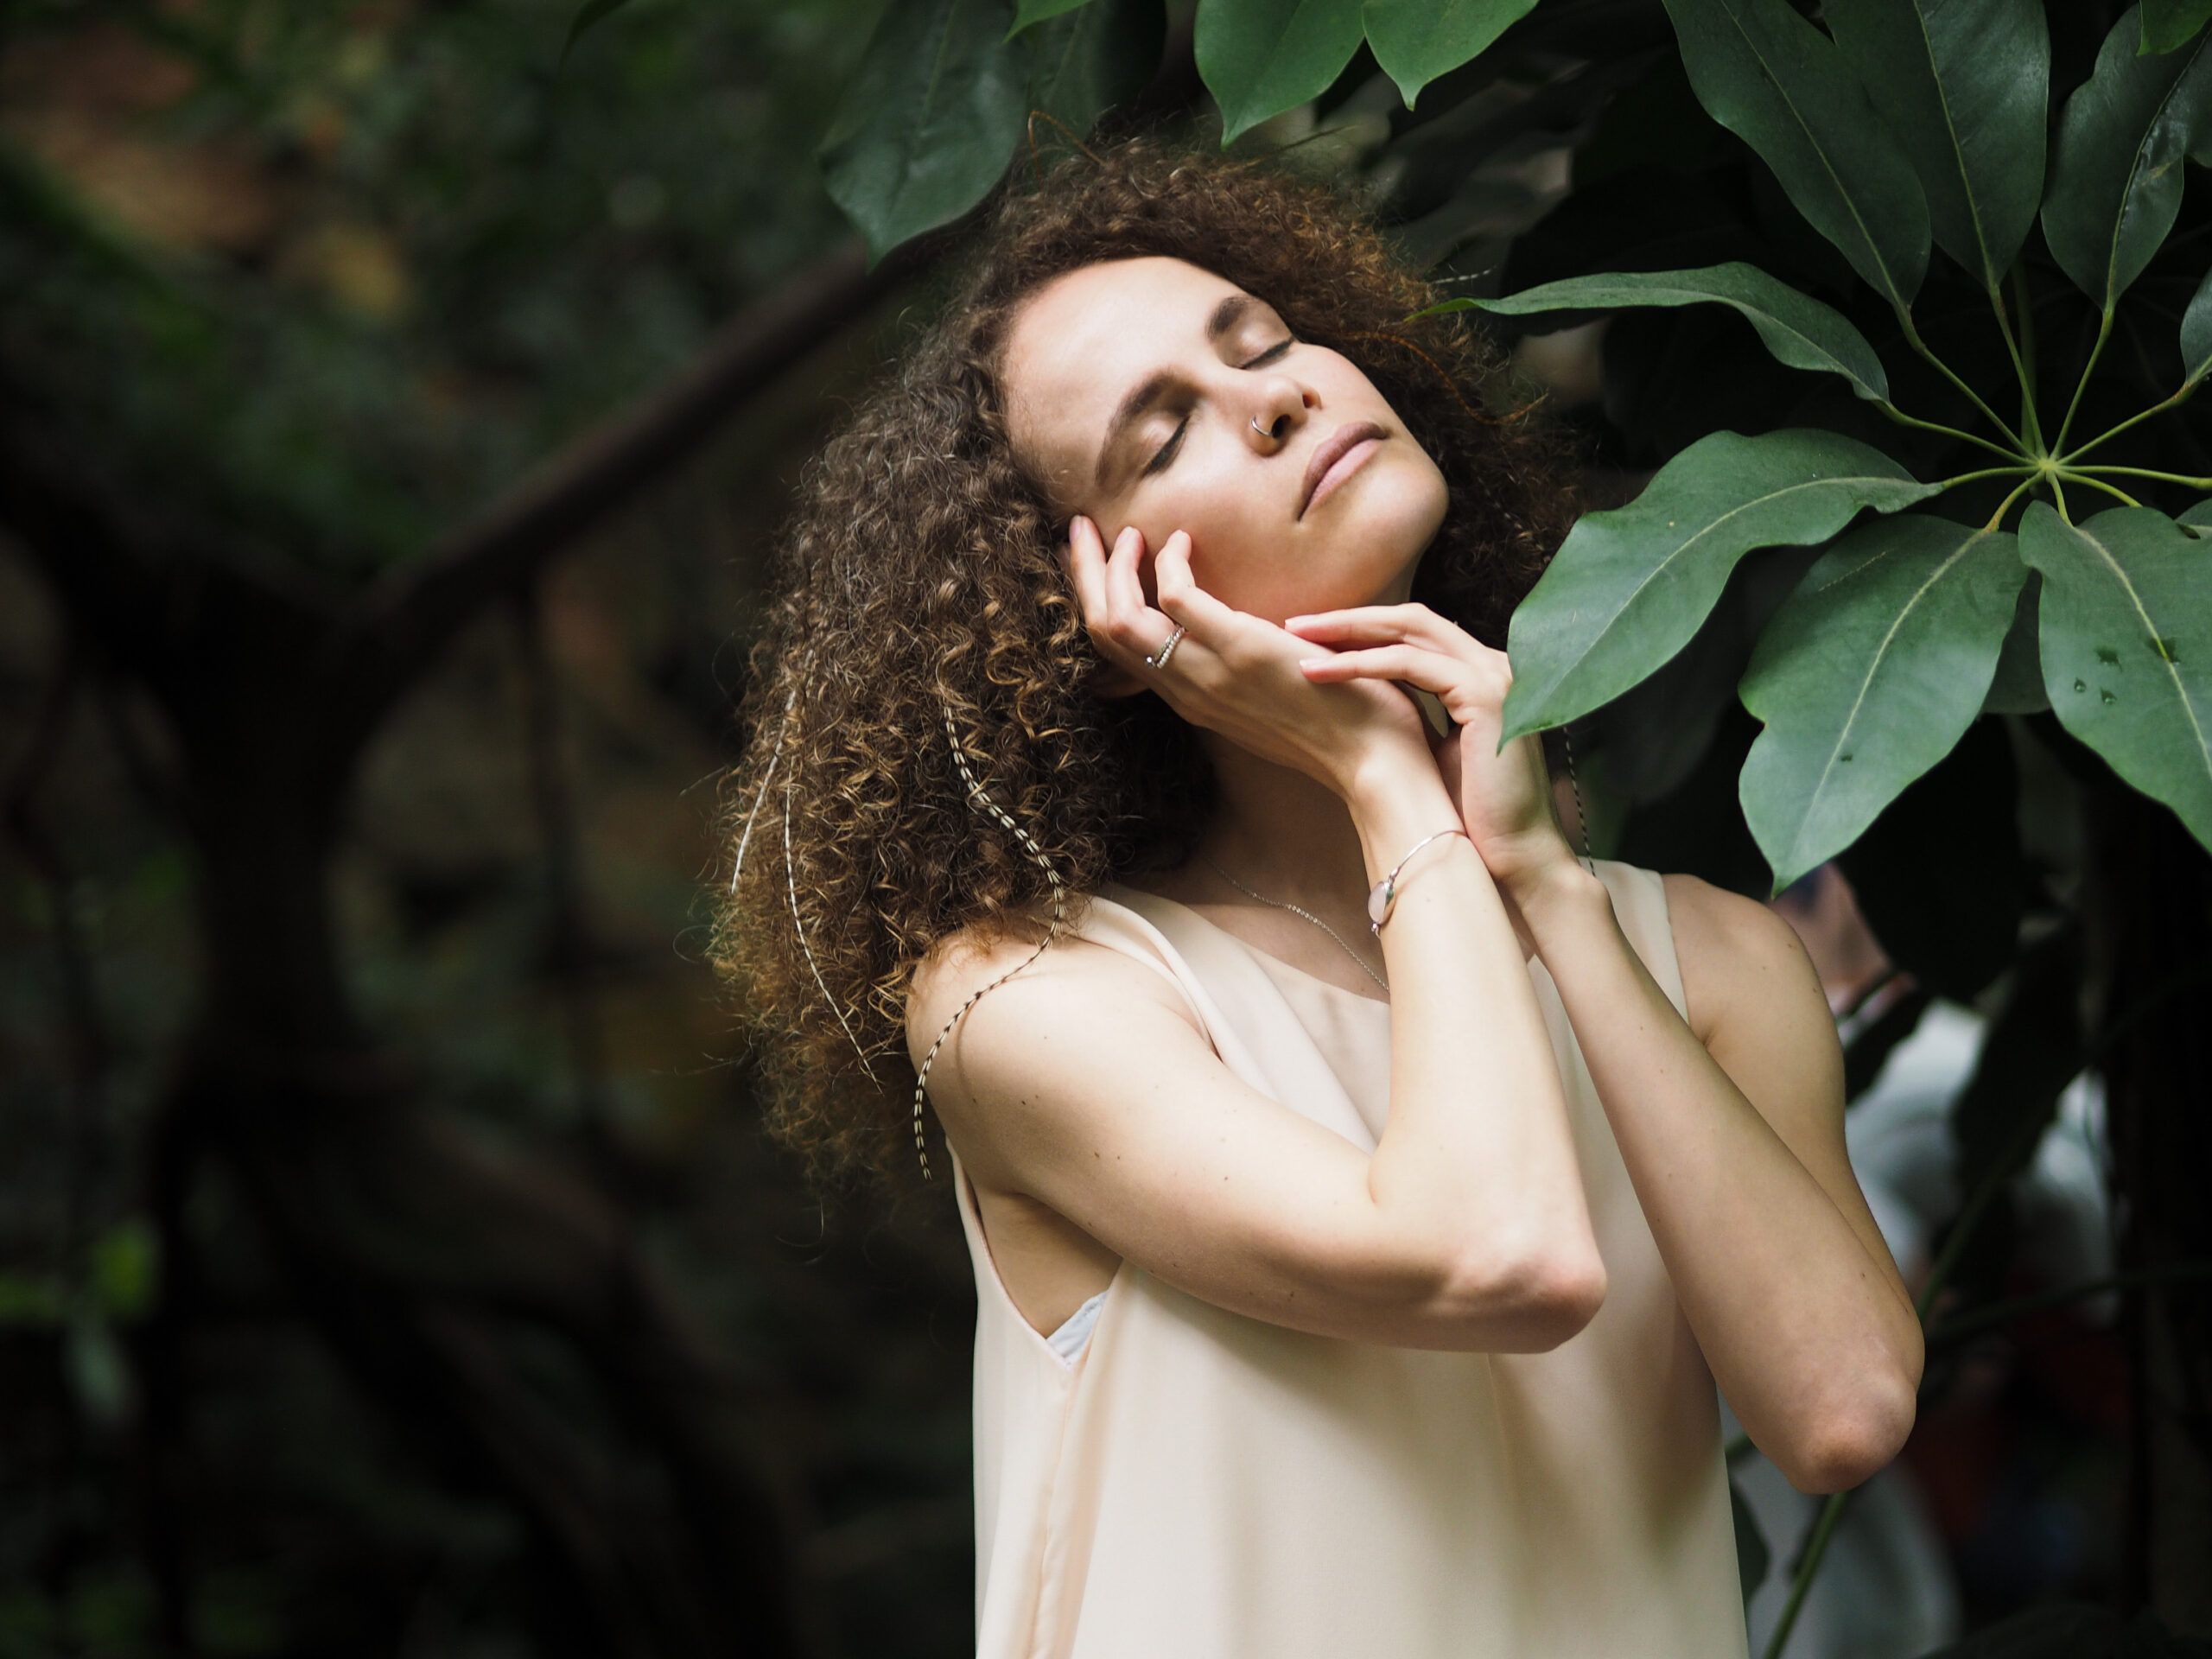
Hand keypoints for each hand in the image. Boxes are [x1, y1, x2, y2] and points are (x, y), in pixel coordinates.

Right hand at [1064, 516, 1434, 797]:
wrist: (1377, 763)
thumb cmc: (1340, 729)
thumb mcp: (1268, 703)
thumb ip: (1237, 676)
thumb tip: (1230, 637)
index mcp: (1191, 700)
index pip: (1117, 652)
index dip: (1096, 600)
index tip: (1099, 558)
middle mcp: (1185, 691)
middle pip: (1103, 631)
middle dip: (1084, 574)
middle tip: (1082, 530)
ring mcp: (1207, 673)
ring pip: (1121, 618)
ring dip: (1113, 567)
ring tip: (1128, 534)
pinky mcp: (1239, 650)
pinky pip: (1177, 597)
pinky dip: (1169, 563)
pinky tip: (1185, 541)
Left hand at [1283, 601, 1579, 889]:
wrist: (1512, 854)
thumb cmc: (1468, 812)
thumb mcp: (1429, 746)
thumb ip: (1409, 711)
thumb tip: (1360, 696)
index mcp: (1479, 673)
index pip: (1416, 632)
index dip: (1364, 627)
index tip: (1312, 637)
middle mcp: (1490, 664)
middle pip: (1410, 619)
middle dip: (1349, 618)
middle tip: (1294, 623)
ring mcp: (1492, 675)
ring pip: (1408, 631)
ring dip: (1347, 633)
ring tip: (1297, 638)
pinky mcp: (1485, 695)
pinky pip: (1410, 664)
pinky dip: (1363, 664)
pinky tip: (1323, 672)